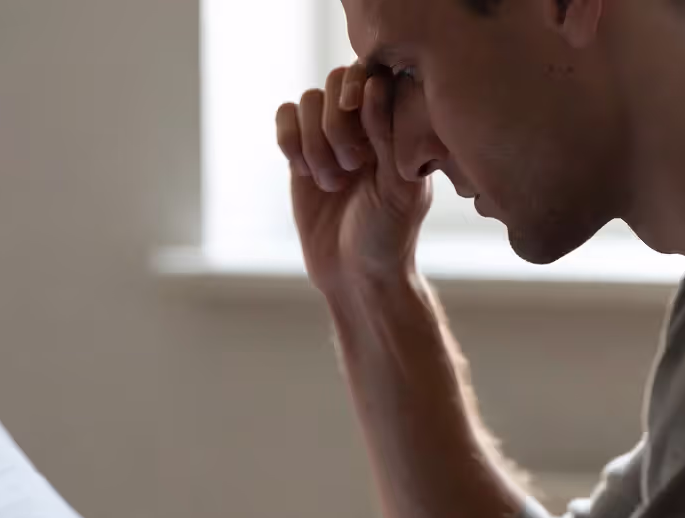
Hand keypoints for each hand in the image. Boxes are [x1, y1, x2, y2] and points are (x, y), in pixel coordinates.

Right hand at [276, 62, 431, 297]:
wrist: (354, 275)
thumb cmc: (387, 235)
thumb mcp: (399, 189)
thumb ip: (389, 134)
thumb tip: (374, 84)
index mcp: (396, 124)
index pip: (374, 75)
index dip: (360, 94)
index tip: (363, 140)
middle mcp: (363, 122)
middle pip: (336, 81)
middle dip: (336, 125)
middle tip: (351, 167)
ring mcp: (329, 134)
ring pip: (308, 100)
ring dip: (313, 141)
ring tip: (330, 182)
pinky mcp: (301, 150)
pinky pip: (285, 116)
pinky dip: (288, 139)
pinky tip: (303, 172)